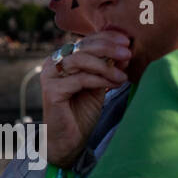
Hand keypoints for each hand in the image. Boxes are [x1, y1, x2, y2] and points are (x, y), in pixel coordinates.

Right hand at [42, 31, 129, 168]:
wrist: (68, 139)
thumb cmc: (82, 112)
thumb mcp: (99, 85)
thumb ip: (108, 69)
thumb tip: (125, 52)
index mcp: (63, 59)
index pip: (85, 41)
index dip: (106, 37)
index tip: (127, 41)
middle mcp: (53, 63)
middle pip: (82, 47)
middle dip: (108, 48)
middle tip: (128, 53)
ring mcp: (50, 76)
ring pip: (80, 61)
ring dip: (105, 65)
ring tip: (122, 75)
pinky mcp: (51, 90)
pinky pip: (79, 79)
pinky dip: (100, 80)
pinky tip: (115, 84)